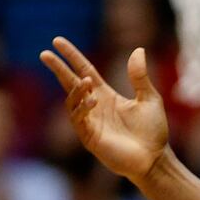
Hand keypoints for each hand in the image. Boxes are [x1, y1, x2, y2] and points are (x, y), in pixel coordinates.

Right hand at [40, 38, 169, 183]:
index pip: (84, 70)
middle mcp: (94, 106)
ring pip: (72, 101)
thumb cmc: (153, 131)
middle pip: (70, 83)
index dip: (72, 56)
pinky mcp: (90, 137)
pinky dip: (83, 108)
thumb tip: (138, 49)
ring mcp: (90, 122)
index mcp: (106, 95)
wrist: (155, 158)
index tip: (57, 41)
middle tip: (44, 53)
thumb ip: (140, 76)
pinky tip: (93, 100)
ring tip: (85, 80)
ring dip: (76, 89)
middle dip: (58, 69)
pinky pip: (79, 120)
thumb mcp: (149, 98)